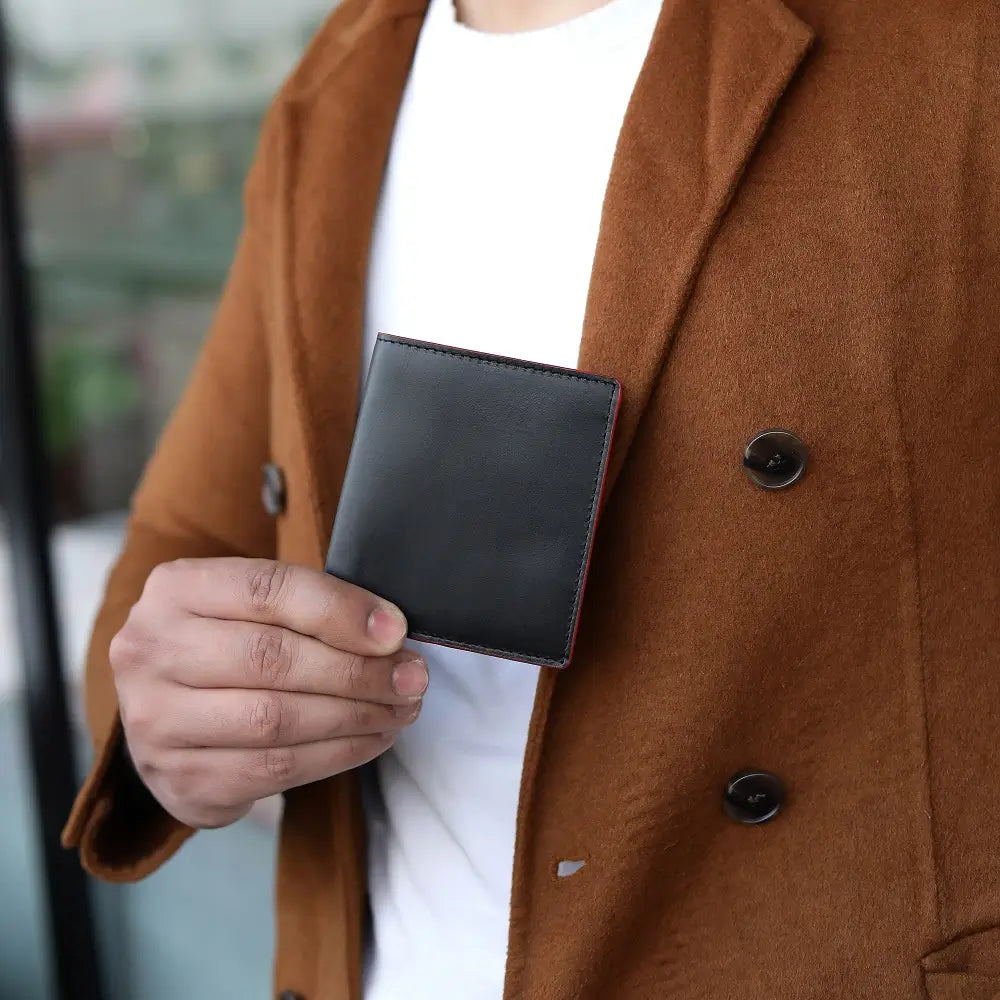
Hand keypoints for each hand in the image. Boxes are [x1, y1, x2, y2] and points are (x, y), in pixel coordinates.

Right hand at [109, 558, 426, 828]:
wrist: (166, 711)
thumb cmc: (230, 643)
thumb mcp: (253, 605)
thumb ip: (312, 606)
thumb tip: (390, 633)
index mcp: (175, 589)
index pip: (266, 589)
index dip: (339, 610)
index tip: (396, 631)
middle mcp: (150, 651)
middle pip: (272, 659)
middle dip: (357, 671)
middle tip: (411, 678)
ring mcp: (154, 721)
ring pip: (274, 720)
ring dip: (355, 717)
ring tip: (401, 709)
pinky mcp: (178, 779)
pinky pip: (274, 770)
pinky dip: (337, 755)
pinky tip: (372, 739)